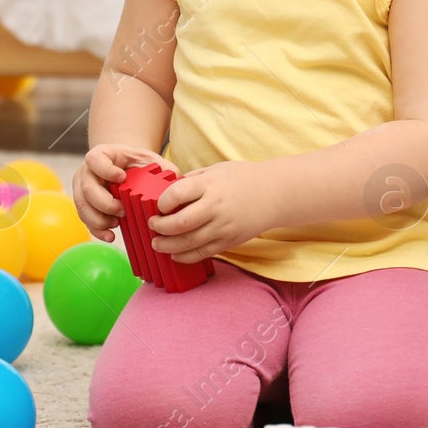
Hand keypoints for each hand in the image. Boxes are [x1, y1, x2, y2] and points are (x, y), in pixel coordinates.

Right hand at [72, 143, 178, 242]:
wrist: (123, 167)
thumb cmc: (136, 163)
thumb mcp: (149, 159)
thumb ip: (162, 167)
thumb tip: (177, 179)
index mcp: (102, 155)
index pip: (94, 159)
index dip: (105, 170)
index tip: (122, 177)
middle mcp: (87, 171)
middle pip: (87, 188)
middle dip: (105, 203)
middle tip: (122, 210)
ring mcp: (82, 188)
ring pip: (83, 206)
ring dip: (99, 219)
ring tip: (116, 224)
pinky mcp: (84, 205)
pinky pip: (85, 219)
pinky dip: (97, 230)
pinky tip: (110, 235)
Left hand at [148, 160, 275, 264]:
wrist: (274, 194)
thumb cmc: (242, 178)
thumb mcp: (216, 170)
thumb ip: (192, 180)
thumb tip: (167, 191)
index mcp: (210, 185)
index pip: (177, 194)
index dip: (162, 202)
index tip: (158, 205)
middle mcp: (216, 207)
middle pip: (180, 223)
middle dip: (160, 227)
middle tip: (152, 226)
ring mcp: (223, 227)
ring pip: (189, 243)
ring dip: (167, 246)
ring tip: (157, 244)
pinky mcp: (229, 241)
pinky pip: (203, 253)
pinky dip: (185, 257)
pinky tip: (174, 255)